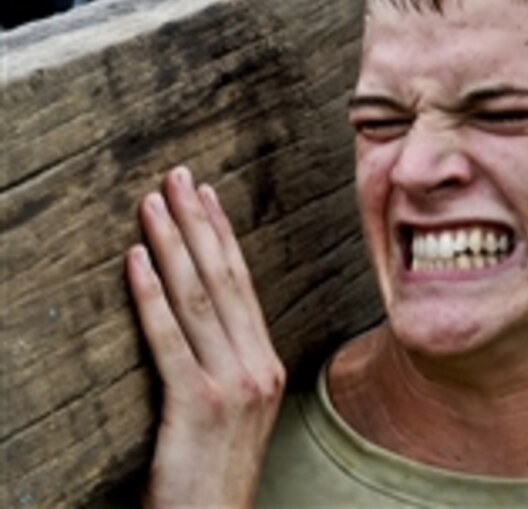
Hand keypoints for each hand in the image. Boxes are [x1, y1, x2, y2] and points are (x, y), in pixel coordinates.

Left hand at [126, 166, 284, 507]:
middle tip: (179, 177)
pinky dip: (151, 296)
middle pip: (224, 281)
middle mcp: (257, 366)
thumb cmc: (213, 476)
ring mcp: (232, 385)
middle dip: (199, 224)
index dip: (223, 237)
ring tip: (152, 204)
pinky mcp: (198, 406)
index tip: (206, 197)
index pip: (243, 286)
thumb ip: (225, 367)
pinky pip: (170, 341)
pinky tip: (136, 260)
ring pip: (199, 300)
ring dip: (174, 245)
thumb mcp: (232, 414)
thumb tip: (198, 323)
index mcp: (266, 364)